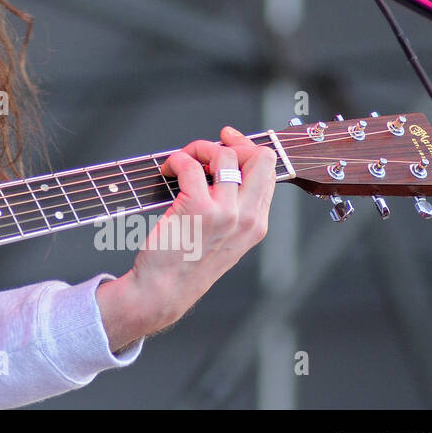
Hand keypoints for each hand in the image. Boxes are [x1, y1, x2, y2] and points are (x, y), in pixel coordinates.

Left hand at [96, 125, 275, 350]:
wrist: (163, 291)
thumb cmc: (184, 264)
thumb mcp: (221, 237)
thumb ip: (230, 207)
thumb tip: (220, 166)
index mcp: (257, 224)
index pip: (268, 171)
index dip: (247, 149)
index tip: (227, 140)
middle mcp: (248, 218)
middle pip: (259, 157)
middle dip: (230, 143)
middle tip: (203, 151)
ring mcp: (226, 214)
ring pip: (225, 155)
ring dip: (198, 149)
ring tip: (181, 162)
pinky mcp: (199, 210)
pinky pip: (191, 164)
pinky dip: (176, 160)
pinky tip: (167, 171)